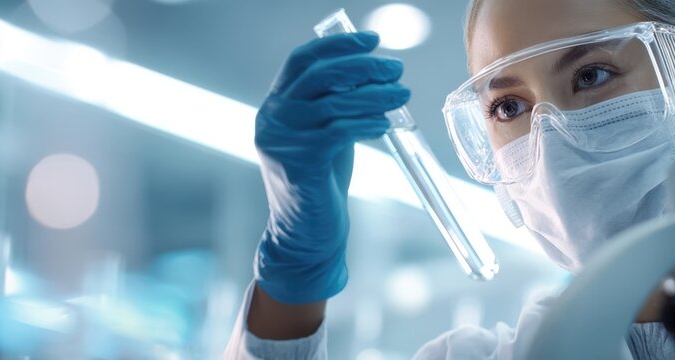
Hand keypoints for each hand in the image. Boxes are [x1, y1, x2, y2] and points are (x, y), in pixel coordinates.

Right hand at [253, 31, 408, 303]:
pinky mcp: (298, 164)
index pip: (302, 59)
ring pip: (333, 103)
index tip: (373, 39)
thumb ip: (335, 102)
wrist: (305, 232)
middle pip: (318, 75)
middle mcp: (271, 118)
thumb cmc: (321, 180)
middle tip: (396, 69)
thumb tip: (372, 70)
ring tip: (403, 94)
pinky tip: (384, 124)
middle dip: (363, 67)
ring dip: (375, 95)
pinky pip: (338, 132)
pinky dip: (366, 123)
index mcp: (276, 104)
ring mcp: (281, 141)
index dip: (338, 45)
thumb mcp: (324, 131)